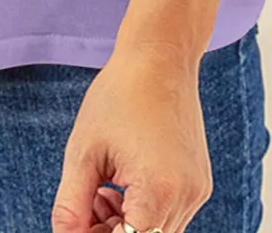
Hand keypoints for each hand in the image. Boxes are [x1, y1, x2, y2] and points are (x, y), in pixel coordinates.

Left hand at [51, 42, 212, 232]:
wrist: (160, 57)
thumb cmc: (119, 95)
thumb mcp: (84, 151)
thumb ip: (71, 205)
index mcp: (157, 191)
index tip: (78, 221)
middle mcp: (185, 197)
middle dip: (108, 232)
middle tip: (86, 204)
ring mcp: (197, 191)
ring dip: (125, 225)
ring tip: (102, 190)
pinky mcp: (200, 184)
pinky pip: (169, 216)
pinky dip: (143, 212)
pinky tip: (122, 184)